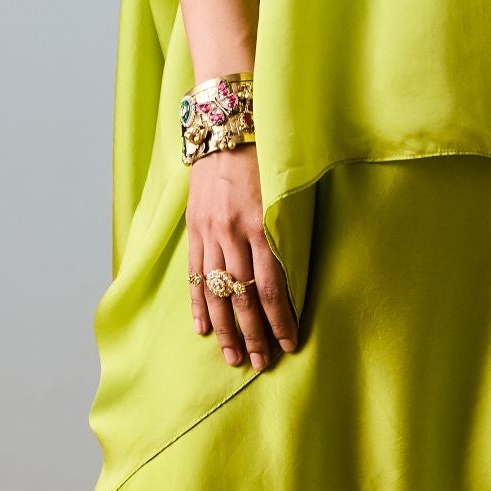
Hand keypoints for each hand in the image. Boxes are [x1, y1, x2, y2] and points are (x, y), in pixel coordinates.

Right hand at [184, 145, 299, 372]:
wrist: (227, 128)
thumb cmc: (268, 159)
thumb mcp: (287, 192)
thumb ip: (288, 233)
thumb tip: (296, 277)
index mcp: (262, 225)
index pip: (271, 287)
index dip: (281, 320)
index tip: (290, 344)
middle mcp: (233, 233)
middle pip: (243, 297)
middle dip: (254, 334)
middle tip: (262, 362)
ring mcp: (210, 233)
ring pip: (217, 292)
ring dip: (226, 329)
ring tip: (234, 356)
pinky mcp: (195, 228)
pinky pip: (195, 275)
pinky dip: (198, 305)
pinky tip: (203, 329)